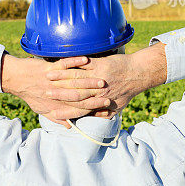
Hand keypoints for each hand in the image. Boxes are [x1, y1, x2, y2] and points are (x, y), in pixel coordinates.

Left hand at [0, 54, 111, 126]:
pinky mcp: (50, 68)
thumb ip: (57, 117)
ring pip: (74, 80)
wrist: (15, 79)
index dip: (94, 108)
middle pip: (81, 95)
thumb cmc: (30, 95)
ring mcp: (55, 80)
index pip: (80, 109)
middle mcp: (58, 93)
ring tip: (103, 78)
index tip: (107, 107)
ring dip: (90, 79)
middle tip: (110, 93)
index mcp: (58, 104)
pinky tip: (85, 59)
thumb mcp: (42, 109)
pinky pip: (64, 63)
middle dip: (97, 94)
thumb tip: (69, 126)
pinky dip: (74, 61)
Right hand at [45, 43, 166, 117]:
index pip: (79, 110)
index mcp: (100, 103)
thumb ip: (103, 115)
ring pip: (76, 79)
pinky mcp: (99, 64)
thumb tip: (95, 121)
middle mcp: (98, 92)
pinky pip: (82, 65)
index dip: (65, 112)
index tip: (53, 113)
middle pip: (74, 95)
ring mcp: (98, 77)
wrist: (139, 74)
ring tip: (46, 78)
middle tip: (45, 94)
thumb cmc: (127, 91)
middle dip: (58, 95)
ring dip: (60, 79)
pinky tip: (60, 64)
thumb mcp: (117, 108)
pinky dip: (70, 65)